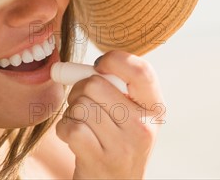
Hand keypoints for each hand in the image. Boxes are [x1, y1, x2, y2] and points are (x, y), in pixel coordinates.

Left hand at [55, 50, 165, 178]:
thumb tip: (72, 69)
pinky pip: (71, 127)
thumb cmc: (117, 142)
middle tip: (84, 103)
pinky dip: (64, 129)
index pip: (141, 71)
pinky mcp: (101, 160)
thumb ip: (115, 88)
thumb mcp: (131, 115)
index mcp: (155, 108)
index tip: (100, 65)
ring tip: (82, 125)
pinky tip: (74, 139)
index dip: (115, 60)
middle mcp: (144, 126)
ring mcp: (124, 145)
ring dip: (72, 112)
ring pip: (81, 105)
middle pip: (97, 84)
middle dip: (80, 90)